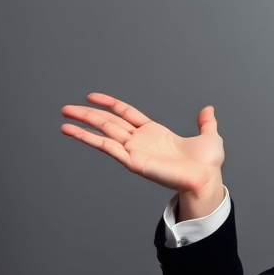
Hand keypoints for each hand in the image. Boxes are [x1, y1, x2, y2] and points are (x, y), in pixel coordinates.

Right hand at [61, 93, 225, 216]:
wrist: (206, 177)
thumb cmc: (207, 163)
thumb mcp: (208, 135)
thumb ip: (205, 122)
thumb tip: (208, 109)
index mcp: (154, 132)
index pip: (126, 113)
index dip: (110, 104)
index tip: (92, 97)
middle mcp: (140, 141)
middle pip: (109, 122)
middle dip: (88, 114)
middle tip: (66, 108)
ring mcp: (134, 150)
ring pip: (104, 132)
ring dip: (83, 125)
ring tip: (64, 117)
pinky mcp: (132, 161)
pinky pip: (108, 146)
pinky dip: (90, 139)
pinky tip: (74, 132)